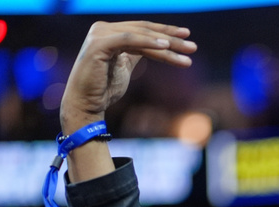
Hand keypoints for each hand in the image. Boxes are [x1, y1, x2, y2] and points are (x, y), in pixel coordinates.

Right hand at [60, 21, 196, 133]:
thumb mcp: (125, 66)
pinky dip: (148, 43)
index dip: (165, 32)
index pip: (142, 29)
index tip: (187, 36)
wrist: (85, 104)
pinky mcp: (99, 44)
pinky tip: (165, 47)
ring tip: (187, 51)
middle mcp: (103, 29)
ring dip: (167, 44)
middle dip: (171, 39)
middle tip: (193, 46)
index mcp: (110, 32)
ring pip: (141, 37)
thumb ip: (137, 52)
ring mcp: (100, 34)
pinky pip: (129, 41)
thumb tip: (156, 45)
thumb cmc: (105, 88)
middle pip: (144, 31)